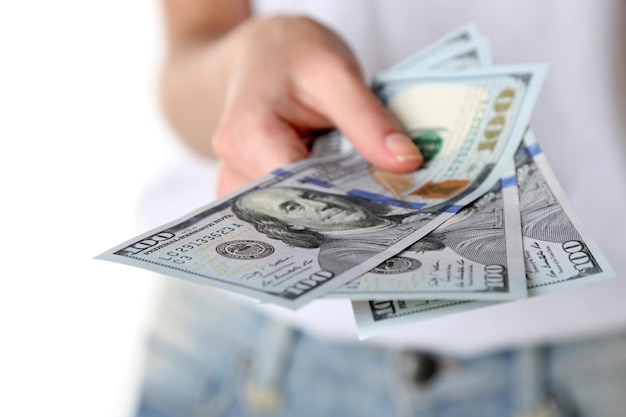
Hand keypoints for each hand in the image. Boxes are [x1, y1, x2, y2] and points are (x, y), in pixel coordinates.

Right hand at [211, 16, 422, 195]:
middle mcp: (234, 168)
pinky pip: (283, 211)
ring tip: (357, 188)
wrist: (262, 54)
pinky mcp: (249, 190)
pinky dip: (313, 204)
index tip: (385, 202)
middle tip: (381, 200)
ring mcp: (237, 182)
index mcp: (249, 139)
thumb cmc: (292, 56)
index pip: (299, 193)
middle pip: (292, 211)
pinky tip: (335, 187)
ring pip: (288, 217)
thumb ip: (368, 120)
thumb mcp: (336, 73)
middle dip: (338, 210)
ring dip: (326, 208)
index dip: (344, 202)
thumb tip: (405, 164)